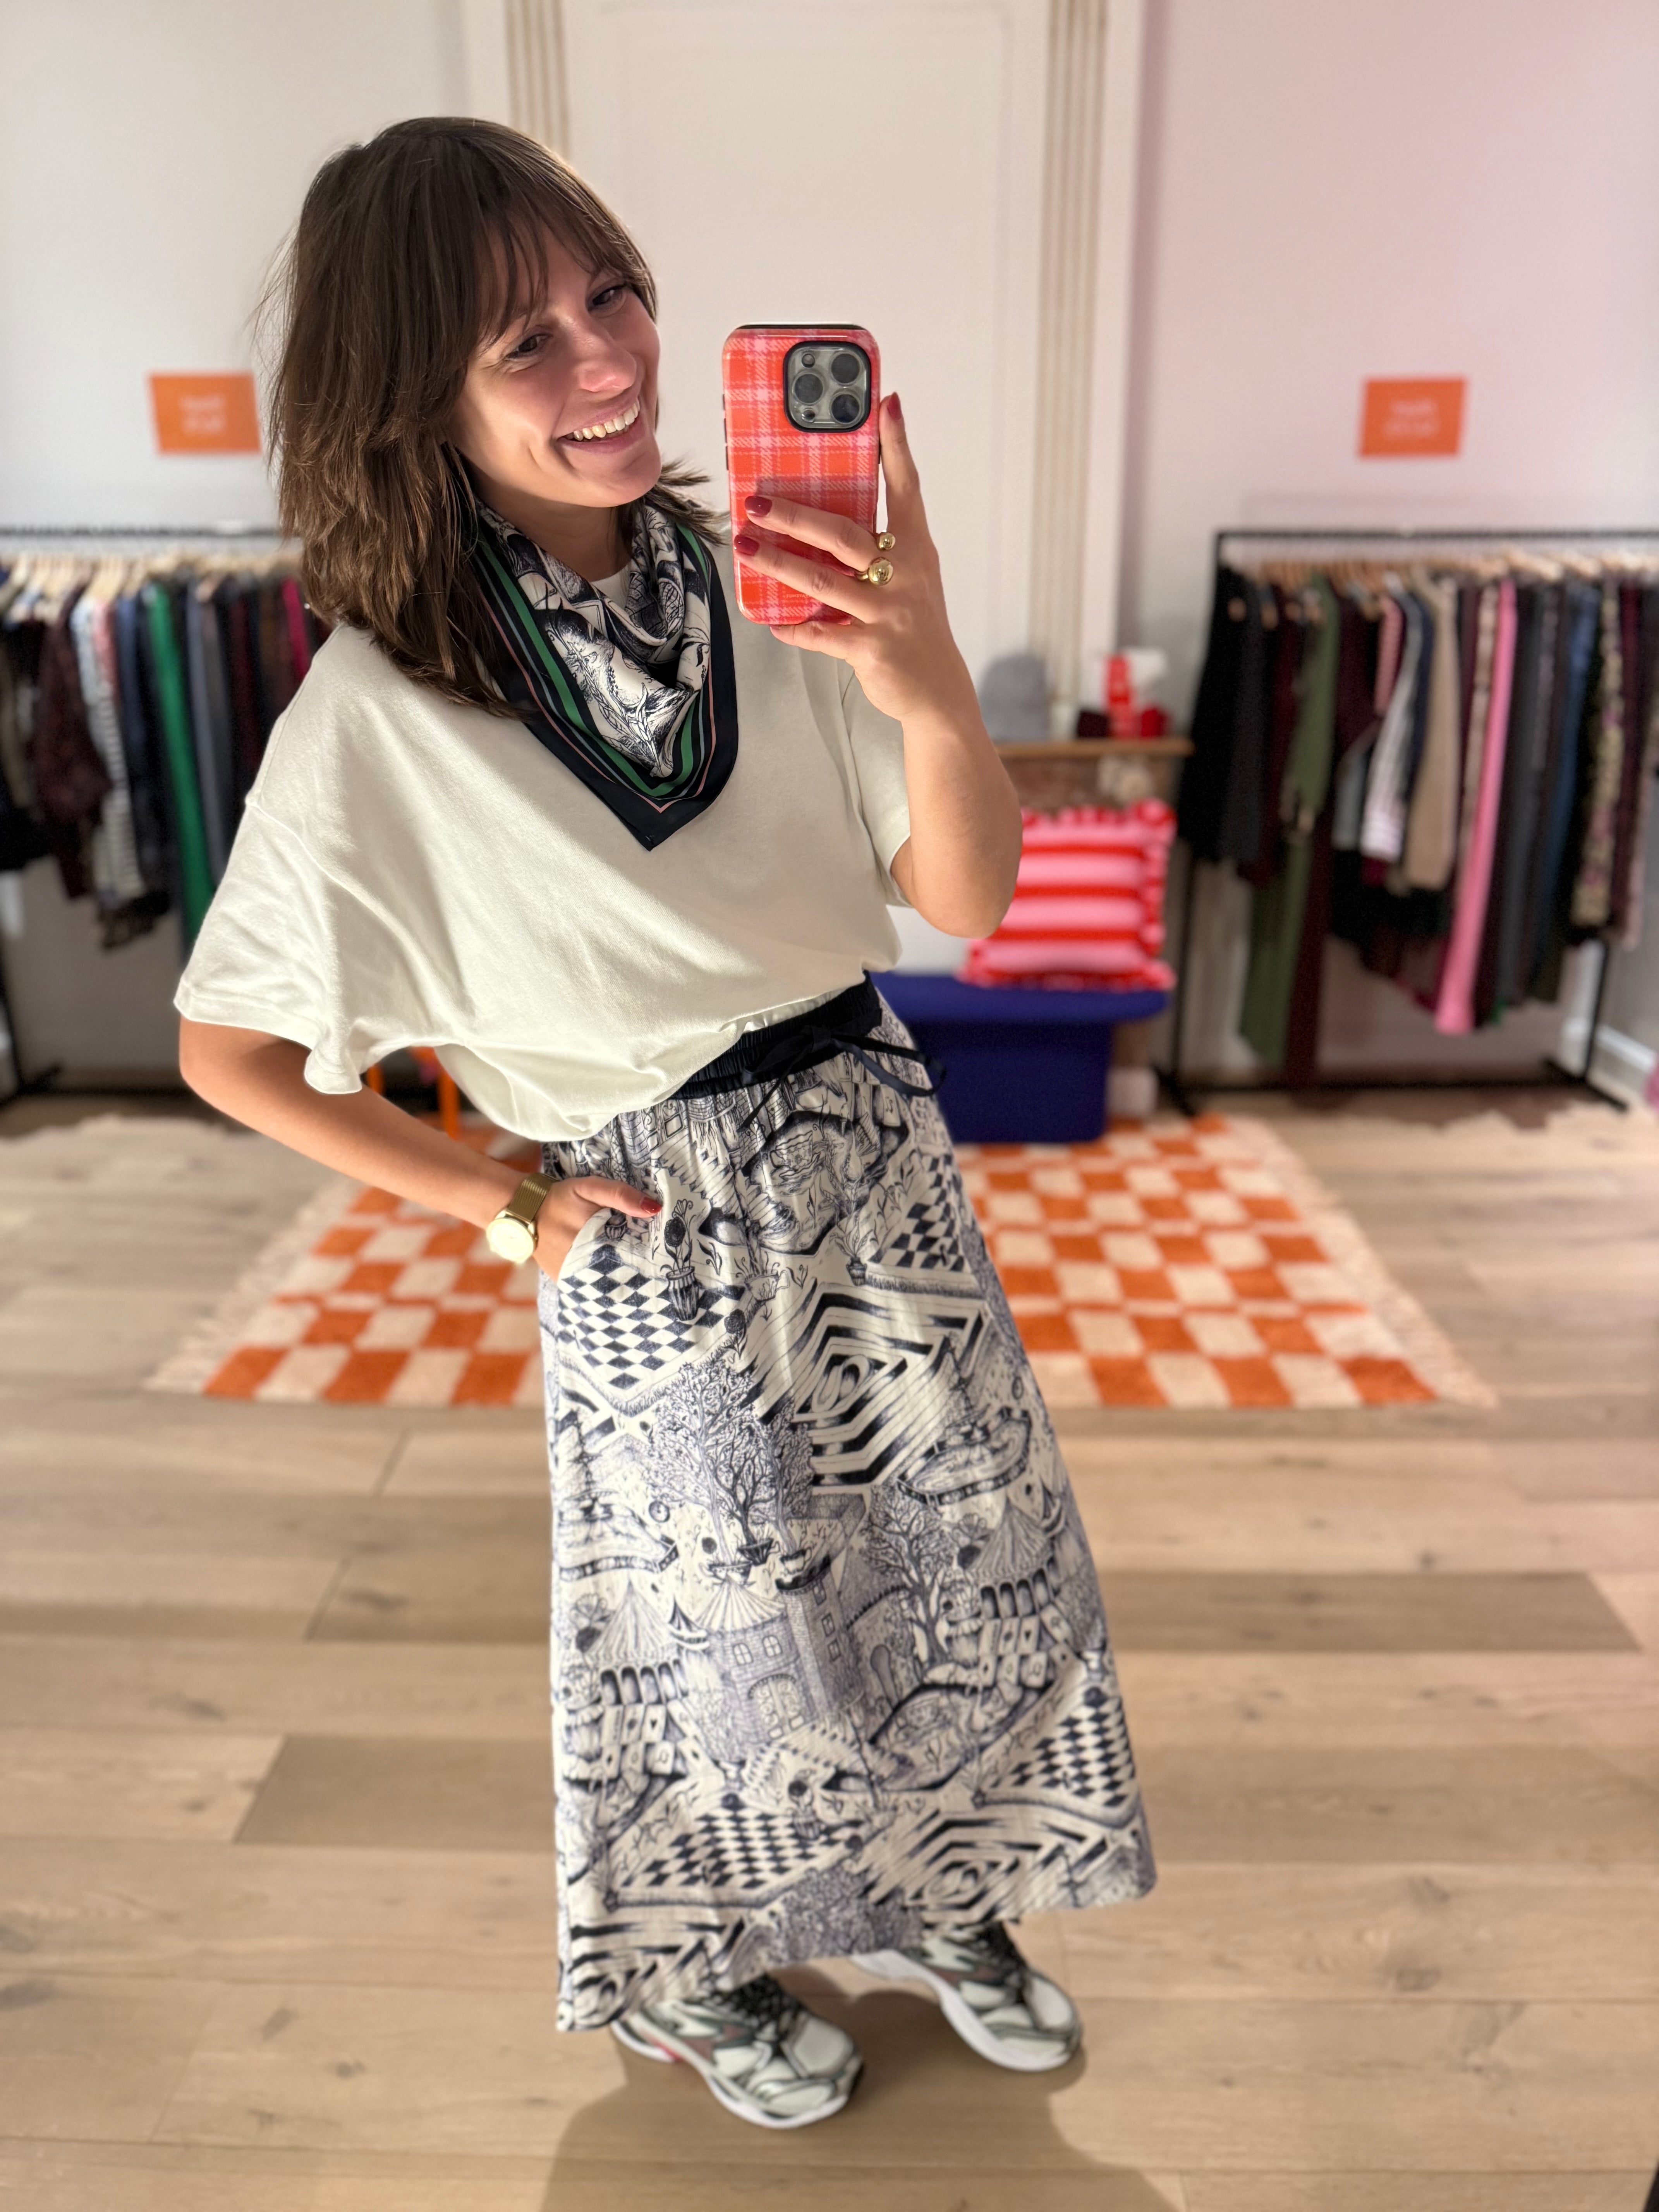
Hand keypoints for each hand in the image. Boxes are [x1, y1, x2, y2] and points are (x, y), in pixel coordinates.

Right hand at [528, 1175, 660, 1280]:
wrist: (522, 1210)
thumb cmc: (559, 1198)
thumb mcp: (589, 1188)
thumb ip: (619, 1195)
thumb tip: (653, 1208)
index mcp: (594, 1242)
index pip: (633, 1256)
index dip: (649, 1254)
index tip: (661, 1250)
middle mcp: (583, 1265)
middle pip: (622, 1272)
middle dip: (637, 1267)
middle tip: (653, 1261)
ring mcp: (572, 1276)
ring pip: (607, 1282)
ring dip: (621, 1276)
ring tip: (636, 1269)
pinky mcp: (564, 1280)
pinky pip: (589, 1285)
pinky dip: (602, 1279)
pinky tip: (613, 1271)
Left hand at [731, 393, 978, 727]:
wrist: (938, 691)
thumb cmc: (913, 624)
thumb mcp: (908, 577)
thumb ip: (875, 545)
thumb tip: (819, 515)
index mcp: (914, 548)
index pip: (907, 487)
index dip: (896, 445)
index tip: (884, 403)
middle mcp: (904, 574)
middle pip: (843, 534)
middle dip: (795, 515)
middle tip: (755, 500)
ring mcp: (888, 613)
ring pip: (824, 581)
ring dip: (779, 564)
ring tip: (746, 547)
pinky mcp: (872, 649)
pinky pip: (822, 634)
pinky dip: (793, 627)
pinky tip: (769, 620)